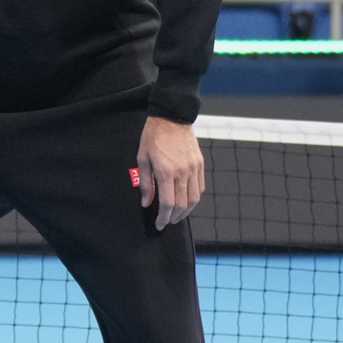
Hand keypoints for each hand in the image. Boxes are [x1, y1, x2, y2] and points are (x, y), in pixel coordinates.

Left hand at [137, 116, 204, 230]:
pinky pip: (200, 187)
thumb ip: (146, 183)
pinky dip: (194, 198)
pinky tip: (187, 201)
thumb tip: (146, 203)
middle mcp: (182, 172)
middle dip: (174, 217)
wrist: (172, 117)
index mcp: (166, 172)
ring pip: (194, 198)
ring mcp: (193, 168)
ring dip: (186, 211)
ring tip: (177, 215)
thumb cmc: (153, 137)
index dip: (163, 218)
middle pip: (182, 204)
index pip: (167, 203)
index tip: (159, 225)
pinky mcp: (200, 164)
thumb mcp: (142, 159)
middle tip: (167, 222)